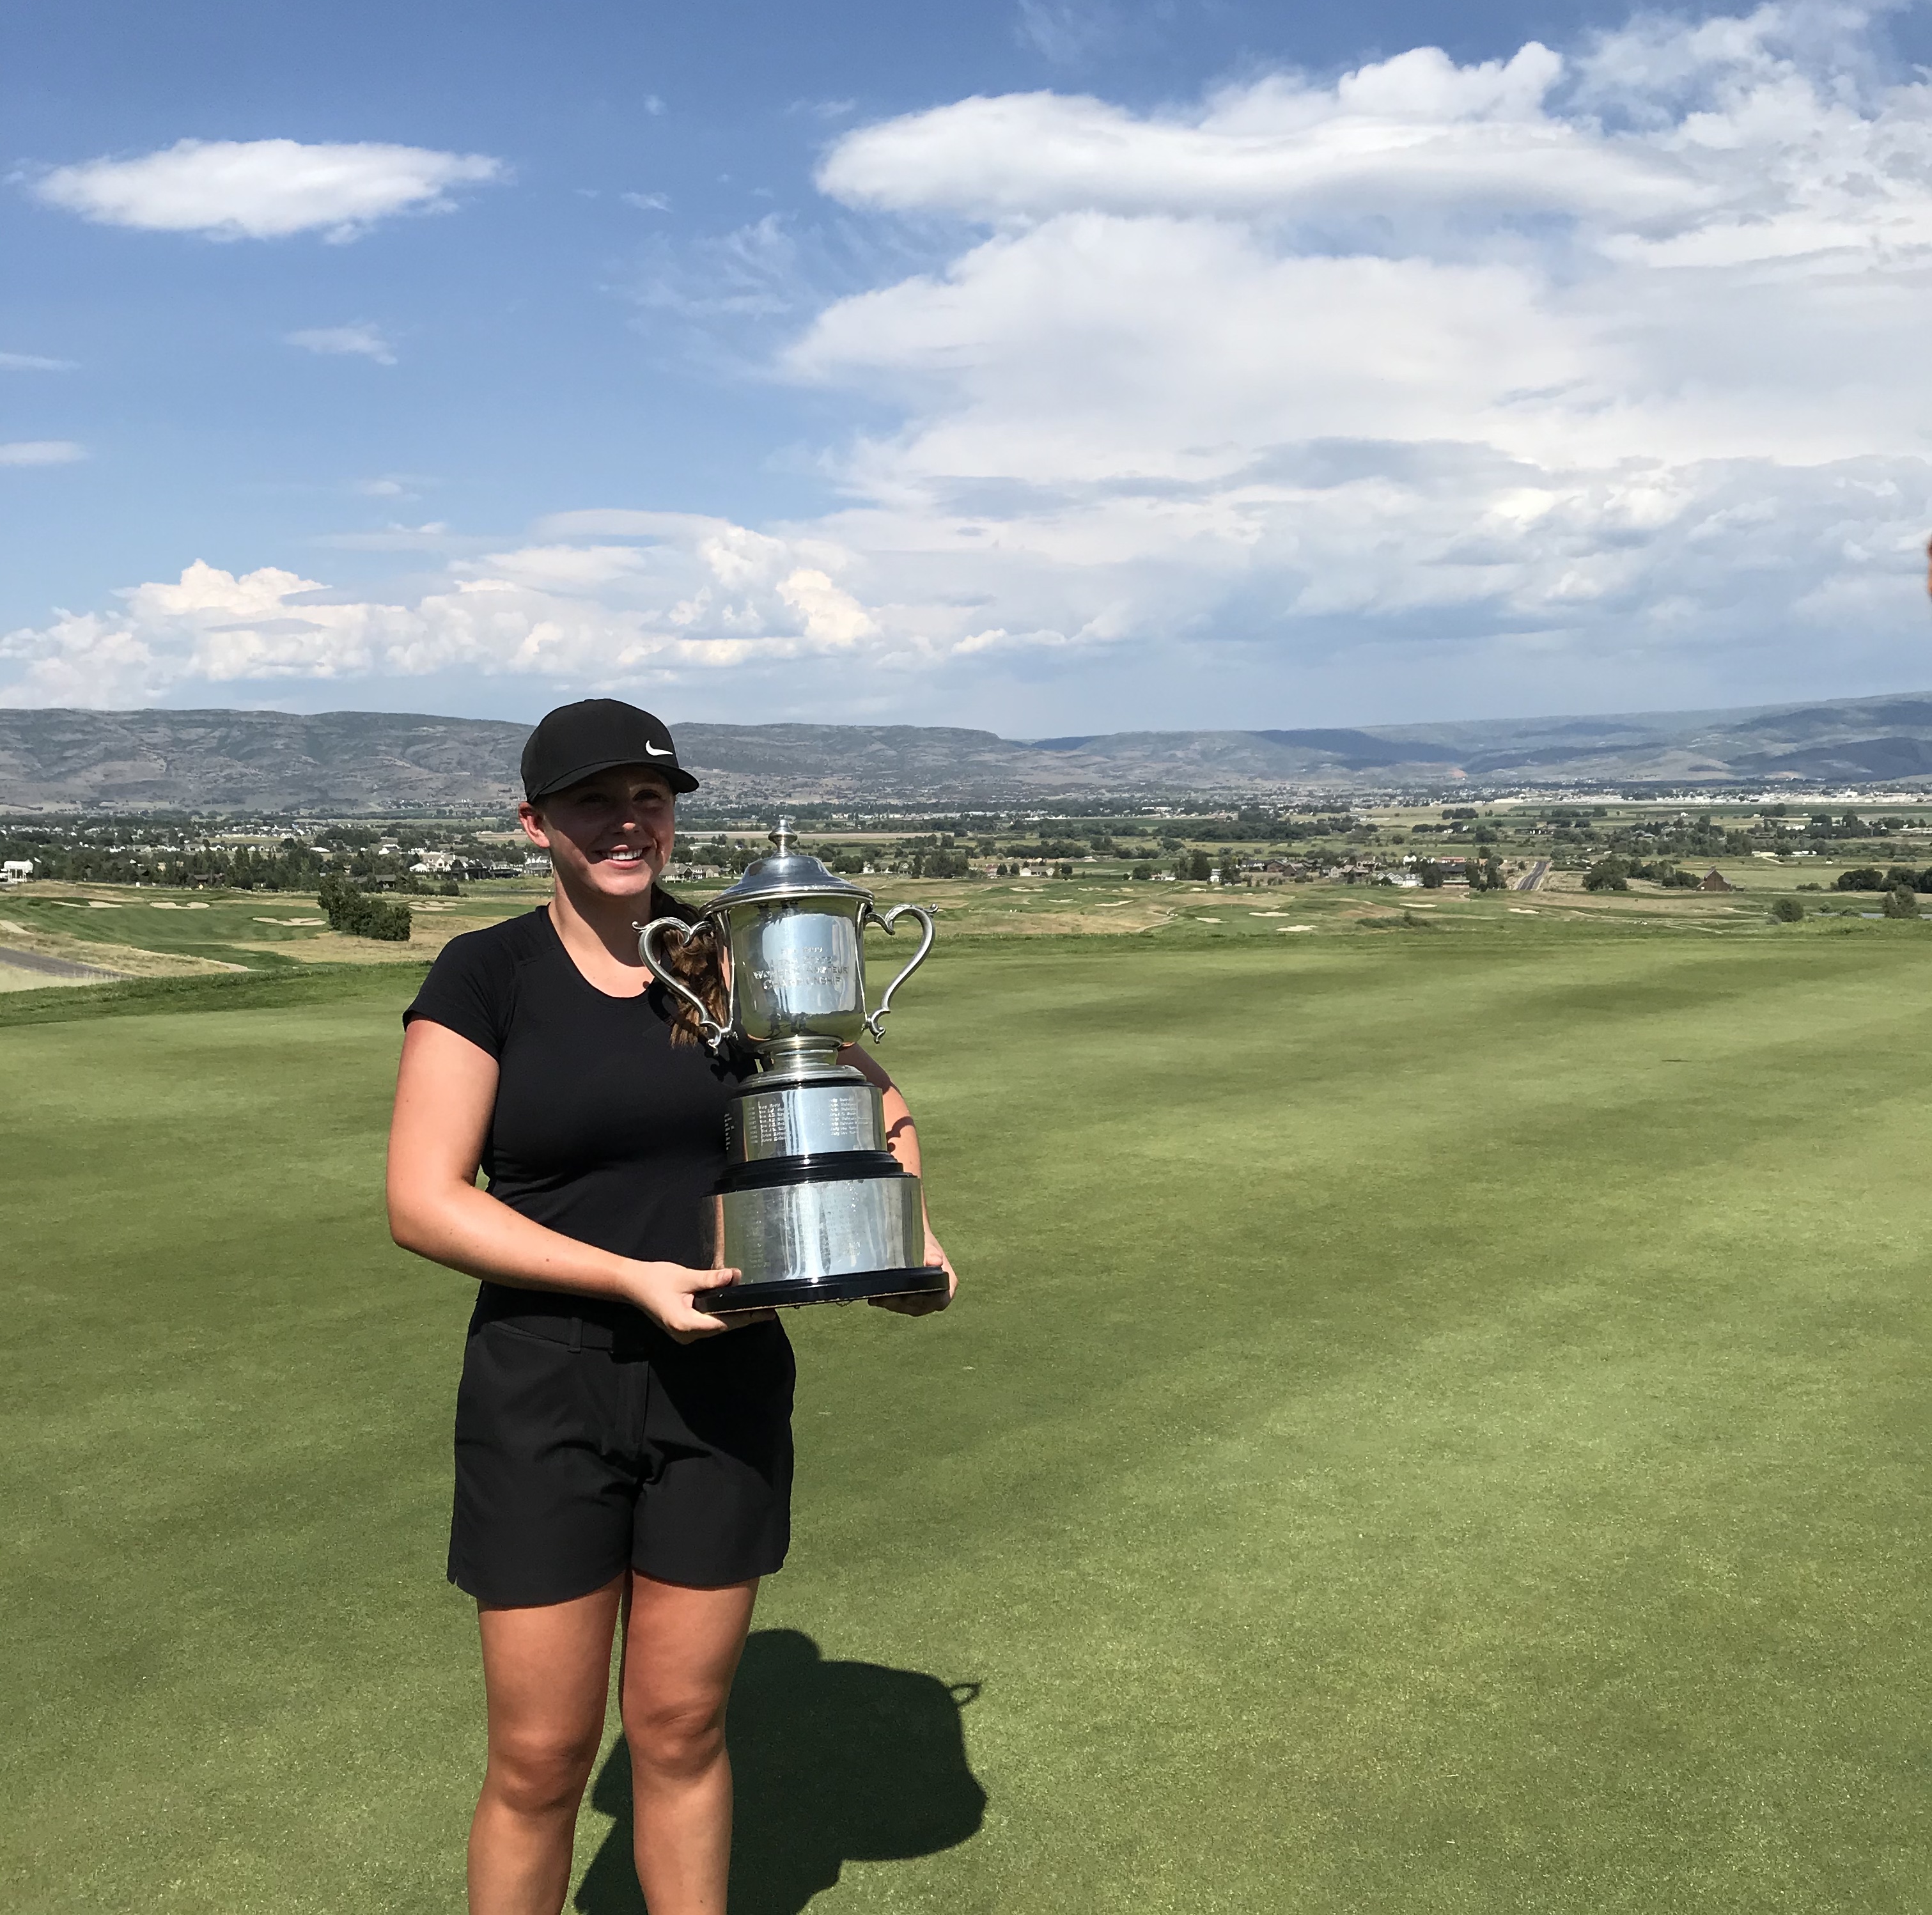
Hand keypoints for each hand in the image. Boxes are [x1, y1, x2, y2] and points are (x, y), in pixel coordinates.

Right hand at [623, 1260, 774, 1340]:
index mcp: (686, 1324)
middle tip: (767, 1309)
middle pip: (722, 1328)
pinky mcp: (683, 1330)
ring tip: (756, 1309)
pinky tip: (734, 1309)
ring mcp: (684, 1335)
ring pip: (716, 1328)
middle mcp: (686, 1335)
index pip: (724, 1323)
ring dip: (734, 1318)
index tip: (766, 1313)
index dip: (746, 1317)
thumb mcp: (686, 1277)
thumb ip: (711, 1279)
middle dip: (744, 1318)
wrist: (632, 1285)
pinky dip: (721, 1317)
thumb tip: (736, 1276)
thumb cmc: (655, 1280)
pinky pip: (708, 1326)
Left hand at [869, 1229, 956, 1315]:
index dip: (926, 1302)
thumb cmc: (924, 1242)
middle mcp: (936, 1294)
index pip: (940, 1301)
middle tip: (888, 1298)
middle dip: (903, 1304)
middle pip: (921, 1307)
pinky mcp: (908, 1298)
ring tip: (878, 1298)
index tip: (910, 1296)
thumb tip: (936, 1261)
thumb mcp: (928, 1245)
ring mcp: (922, 1298)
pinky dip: (886, 1302)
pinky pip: (898, 1304)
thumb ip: (931, 1253)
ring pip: (908, 1308)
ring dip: (892, 1305)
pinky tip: (874, 1298)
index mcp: (947, 1284)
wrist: (913, 1238)